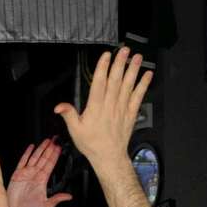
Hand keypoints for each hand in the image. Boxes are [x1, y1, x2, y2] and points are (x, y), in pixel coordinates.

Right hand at [7, 138, 71, 206]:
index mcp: (42, 181)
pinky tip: (31, 147)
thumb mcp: (46, 206)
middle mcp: (35, 175)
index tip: (59, 148)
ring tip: (46, 141)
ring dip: (41, 149)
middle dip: (50, 149)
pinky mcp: (17, 175)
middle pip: (44, 159)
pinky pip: (22, 161)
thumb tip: (69, 197)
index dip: (55, 156)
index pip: (50, 165)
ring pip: (35, 157)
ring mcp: (26, 174)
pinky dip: (27, 154)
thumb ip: (57, 199)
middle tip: (55, 139)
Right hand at [54, 47, 151, 170]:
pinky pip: (138, 96)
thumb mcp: (75, 130)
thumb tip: (59, 106)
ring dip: (133, 70)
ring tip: (137, 57)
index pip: (99, 83)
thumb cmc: (92, 144)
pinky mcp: (130, 113)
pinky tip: (147, 75)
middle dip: (120, 63)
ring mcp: (122, 108)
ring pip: (128, 85)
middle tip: (124, 50)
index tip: (106, 55)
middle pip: (116, 80)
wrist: (109, 157)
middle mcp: (110, 105)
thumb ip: (68, 115)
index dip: (103, 67)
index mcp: (96, 107)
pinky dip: (143, 85)